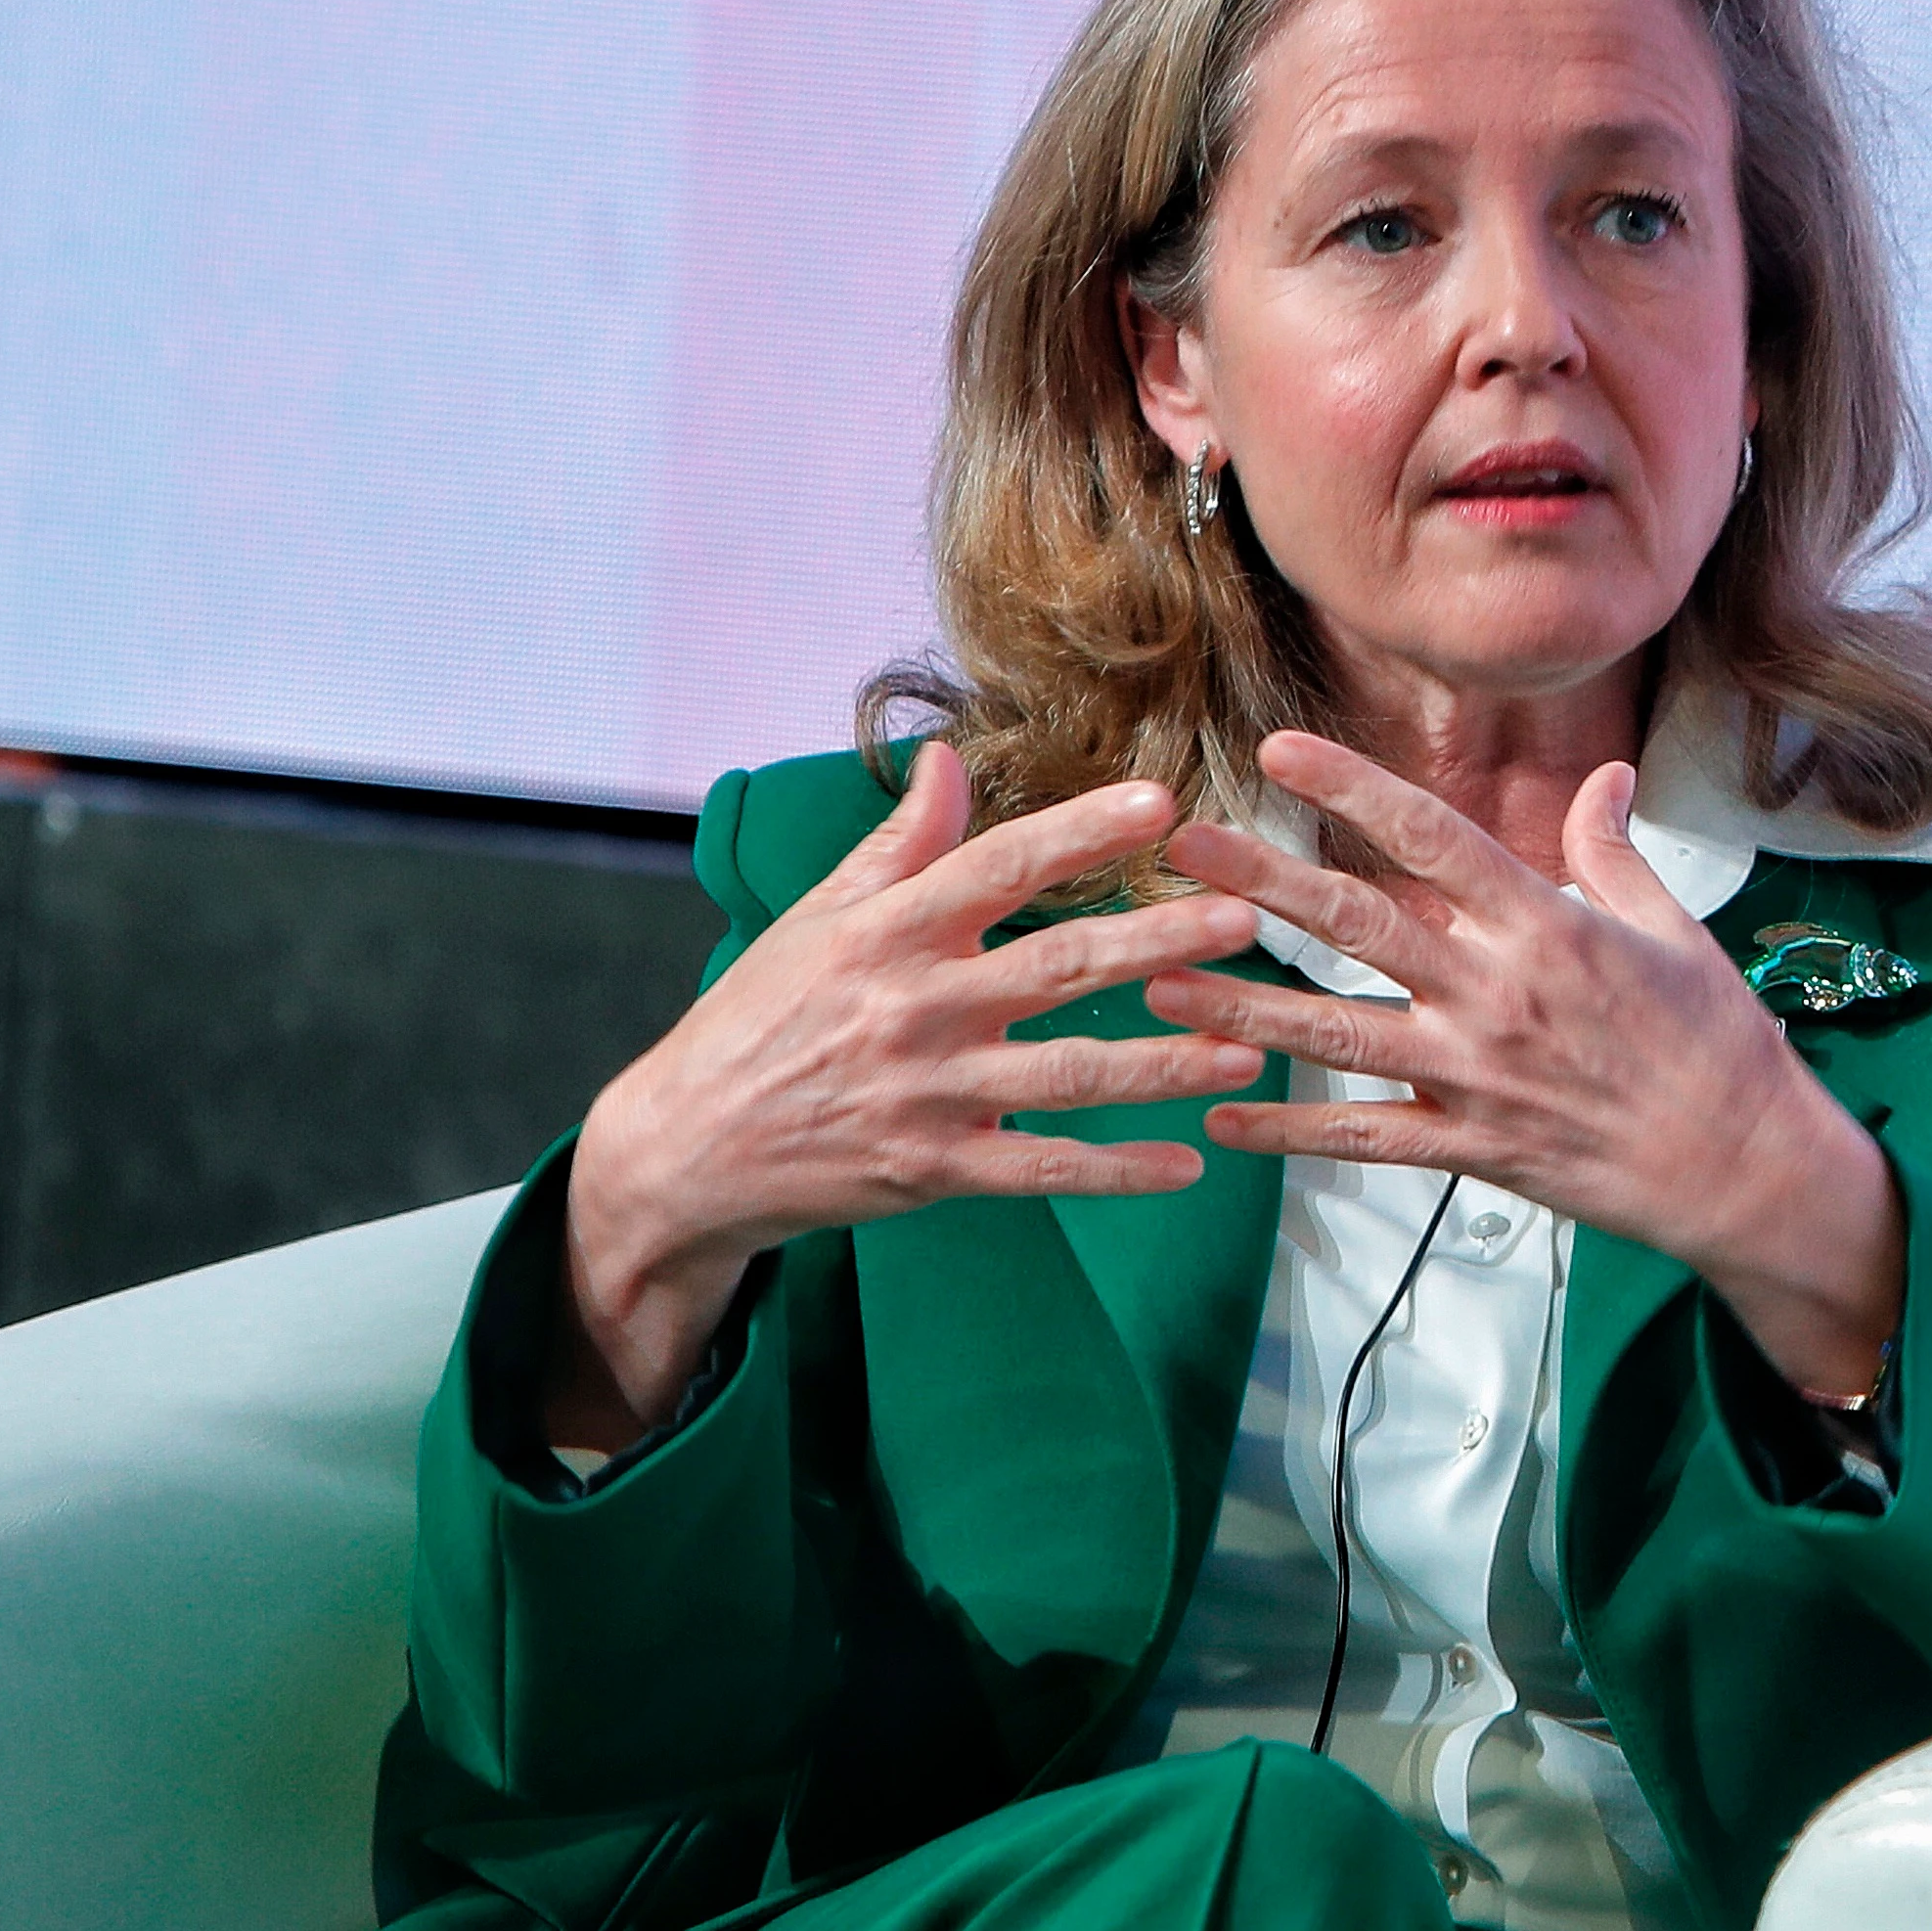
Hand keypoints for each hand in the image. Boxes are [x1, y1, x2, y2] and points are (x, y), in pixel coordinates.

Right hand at [554, 744, 1266, 1447]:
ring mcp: (927, 1093)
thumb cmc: (759, 1019)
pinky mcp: (933, 1169)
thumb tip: (947, 758)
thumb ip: (897, 845)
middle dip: (1157, 942)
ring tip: (1247, 1045)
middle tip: (1243, 916)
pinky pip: (1042, 1169)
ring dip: (1164, 1063)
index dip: (1082, 832)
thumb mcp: (816, 918)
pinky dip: (1117, 1171)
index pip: (1000, 867)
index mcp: (887, 932)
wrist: (685, 1146)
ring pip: (1070, 1074)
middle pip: (1058, 966)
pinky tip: (1188, 1164)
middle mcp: (914, 1007)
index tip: (1160, 801)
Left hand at [1144, 731, 1905, 1399]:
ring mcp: (1477, 1074)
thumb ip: (1614, 852)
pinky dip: (1291, 1130)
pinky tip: (1224, 1115)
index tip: (1281, 749)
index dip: (1350, 785)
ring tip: (1157, 981)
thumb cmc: (1717, 1043)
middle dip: (1262, 879)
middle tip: (1183, 846)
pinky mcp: (1472, 1146)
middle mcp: (1498, 992)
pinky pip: (1364, 1137)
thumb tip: (1605, 777)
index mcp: (1546, 926)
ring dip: (1240, 1004)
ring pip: (1335, 1034)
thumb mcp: (1674, 929)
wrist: (1744, 1167)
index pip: (1431, 836)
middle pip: (1359, 922)